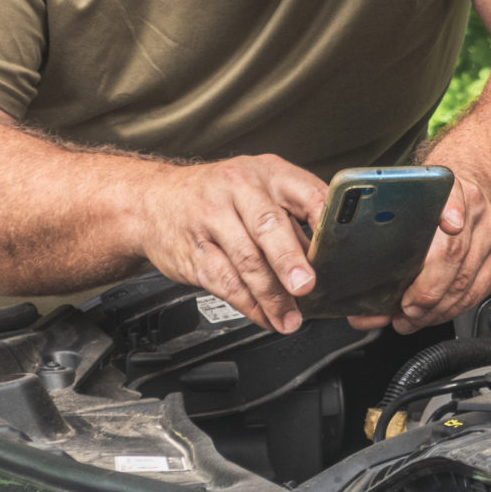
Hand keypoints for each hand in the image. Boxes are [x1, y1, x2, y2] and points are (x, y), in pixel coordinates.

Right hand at [134, 153, 326, 334]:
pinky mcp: (192, 252)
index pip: (306, 192)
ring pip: (245, 261)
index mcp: (267, 172)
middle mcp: (238, 189)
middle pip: (268, 225)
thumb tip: (328, 256)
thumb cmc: (217, 195)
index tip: (338, 250)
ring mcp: (211, 219)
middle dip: (289, 260)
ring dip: (271, 297)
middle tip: (306, 287)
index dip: (325, 222)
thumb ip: (291, 215)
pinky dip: (248, 306)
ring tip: (289, 318)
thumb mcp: (257, 187)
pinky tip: (264, 316)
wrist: (151, 200)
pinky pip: (224, 282)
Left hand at [348, 167, 490, 334]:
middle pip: (455, 254)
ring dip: (437, 309)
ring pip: (467, 282)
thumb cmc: (437, 203)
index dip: (451, 213)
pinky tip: (434, 314)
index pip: (453, 202)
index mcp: (454, 190)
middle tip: (405, 308)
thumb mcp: (414, 201)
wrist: (477, 195)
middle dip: (427, 291)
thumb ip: (392, 232)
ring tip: (412, 318)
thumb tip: (361, 287)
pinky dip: (453, 310)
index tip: (449, 225)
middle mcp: (478, 212)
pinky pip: (477, 294)